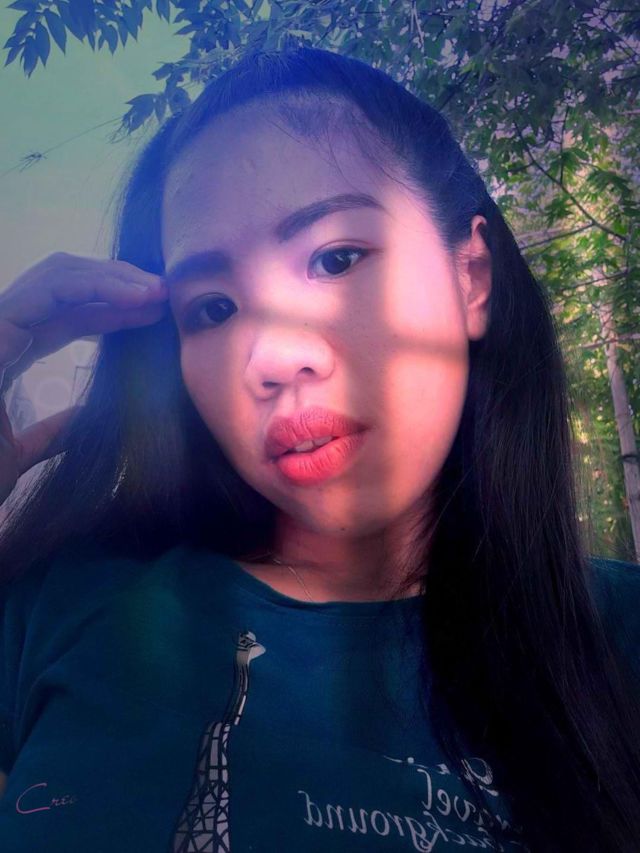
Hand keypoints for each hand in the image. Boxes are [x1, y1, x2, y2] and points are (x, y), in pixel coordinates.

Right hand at [0, 252, 168, 503]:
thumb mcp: (23, 452)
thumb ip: (52, 432)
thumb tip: (86, 418)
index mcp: (8, 352)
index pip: (67, 316)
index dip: (112, 309)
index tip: (155, 313)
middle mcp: (1, 332)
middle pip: (65, 285)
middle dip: (117, 282)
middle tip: (164, 292)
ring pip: (58, 276)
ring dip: (113, 278)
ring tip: (157, 291)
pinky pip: (48, 290)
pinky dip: (95, 285)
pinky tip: (135, 299)